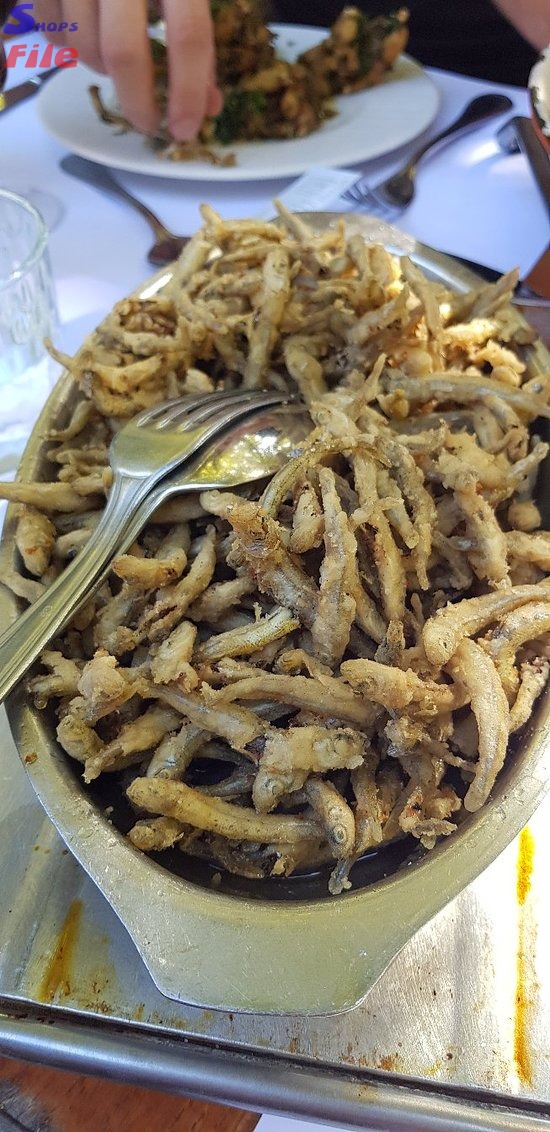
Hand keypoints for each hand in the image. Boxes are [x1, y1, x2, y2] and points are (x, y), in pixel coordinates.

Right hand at [33, 0, 222, 138]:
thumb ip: (195, 40)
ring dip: (102, 71)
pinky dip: (70, 49)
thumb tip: (209, 106)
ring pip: (84, 47)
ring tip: (114, 62)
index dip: (188, 92)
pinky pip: (53, 34)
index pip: (188, 36)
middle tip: (147, 123)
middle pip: (123, 51)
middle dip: (136, 101)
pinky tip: (87, 35)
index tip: (184, 130)